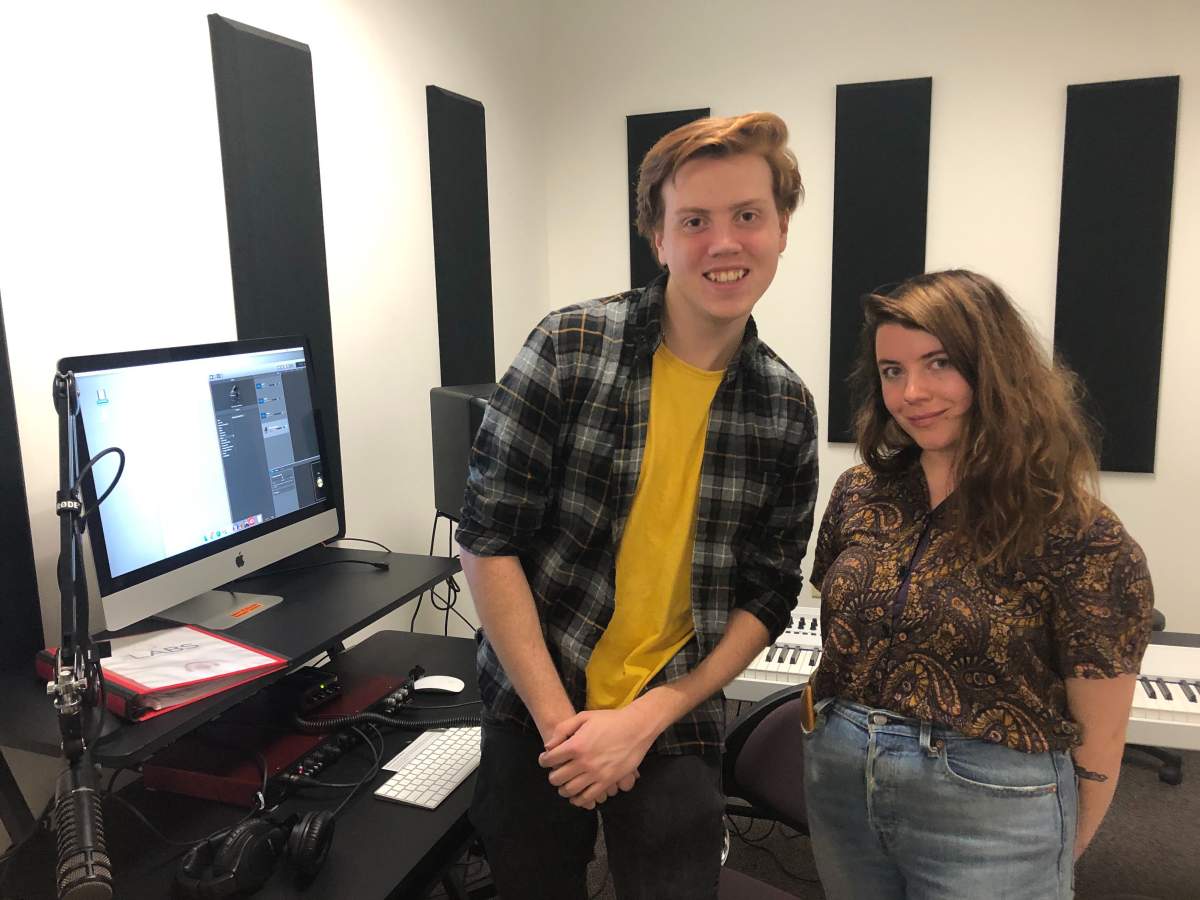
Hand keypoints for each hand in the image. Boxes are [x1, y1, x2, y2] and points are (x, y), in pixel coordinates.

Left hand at [538, 704, 659, 807]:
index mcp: (576, 745)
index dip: (544, 761)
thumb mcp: (583, 717)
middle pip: (557, 778)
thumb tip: (548, 747)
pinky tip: (577, 795)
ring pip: (570, 790)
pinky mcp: (607, 782)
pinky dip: (578, 800)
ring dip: (563, 789)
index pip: (550, 760)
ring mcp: (596, 774)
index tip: (546, 760)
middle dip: (552, 776)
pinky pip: (588, 797)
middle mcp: (583, 762)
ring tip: (564, 784)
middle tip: (555, 772)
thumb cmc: (609, 720)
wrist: (636, 727)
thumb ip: (563, 729)